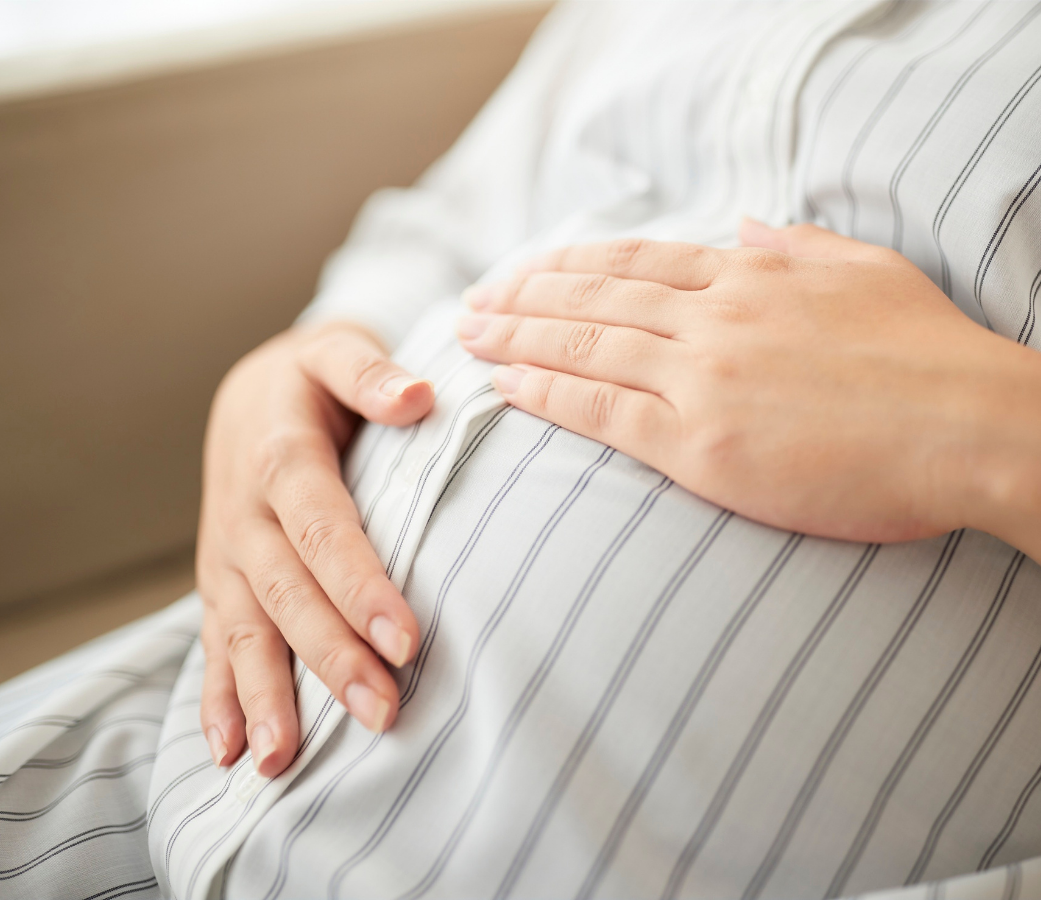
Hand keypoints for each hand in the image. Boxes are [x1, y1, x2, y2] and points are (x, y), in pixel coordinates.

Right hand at [198, 321, 432, 775]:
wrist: (252, 390)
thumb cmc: (312, 377)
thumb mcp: (336, 350)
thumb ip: (371, 371)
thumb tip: (418, 397)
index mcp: (280, 458)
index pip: (323, 529)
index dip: (359, 584)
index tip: (404, 639)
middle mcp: (245, 515)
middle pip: (286, 593)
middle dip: (330, 657)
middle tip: (380, 712)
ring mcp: (225, 554)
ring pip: (242, 630)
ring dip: (265, 695)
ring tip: (283, 759)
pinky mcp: (221, 581)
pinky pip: (212, 642)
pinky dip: (218, 696)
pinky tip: (231, 749)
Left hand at [456, 221, 1040, 678]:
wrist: (977, 426)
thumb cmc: (937, 355)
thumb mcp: (868, 271)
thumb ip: (796, 247)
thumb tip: (745, 225)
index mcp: (752, 277)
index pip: (638, 264)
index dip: (573, 264)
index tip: (530, 270)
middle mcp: (715, 318)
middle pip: (595, 299)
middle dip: (525, 297)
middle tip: (473, 301)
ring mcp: (703, 379)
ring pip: (585, 348)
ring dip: (518, 339)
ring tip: (470, 336)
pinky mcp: (701, 445)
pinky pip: (601, 411)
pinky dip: (546, 394)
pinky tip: (504, 387)